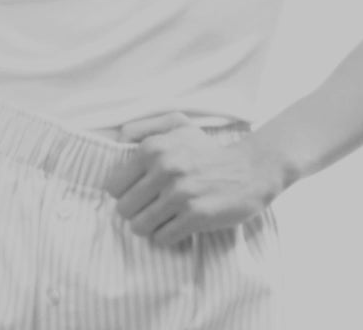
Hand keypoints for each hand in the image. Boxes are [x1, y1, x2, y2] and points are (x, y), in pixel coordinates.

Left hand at [105, 112, 279, 248]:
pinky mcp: (196, 216)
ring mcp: (180, 193)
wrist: (249, 170)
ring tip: (164, 216)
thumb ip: (141, 128)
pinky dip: (166, 235)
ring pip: (140, 226)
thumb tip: (114, 143)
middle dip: (135, 211)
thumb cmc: (206, 149)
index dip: (124, 192)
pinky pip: (162, 238)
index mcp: (154, 146)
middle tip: (152, 206)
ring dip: (150, 226)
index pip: (113, 185)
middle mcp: (164, 168)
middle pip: (124, 209)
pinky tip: (178, 223)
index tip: (139, 191)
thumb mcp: (176, 124)